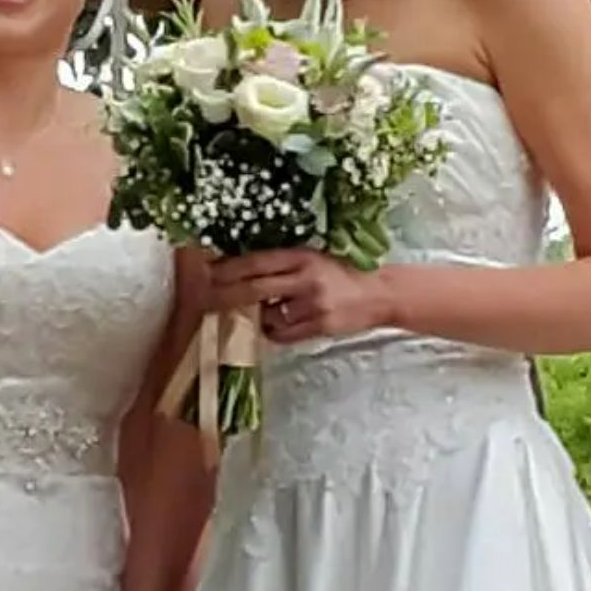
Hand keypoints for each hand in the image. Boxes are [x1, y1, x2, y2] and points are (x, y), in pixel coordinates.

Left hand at [207, 248, 390, 343]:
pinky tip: (279, 325)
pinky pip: (283, 334)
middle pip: (256, 288)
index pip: (257, 261)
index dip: (229, 267)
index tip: (208, 271)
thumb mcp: (314, 258)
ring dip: (259, 315)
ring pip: (268, 314)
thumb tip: (242, 270)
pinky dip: (274, 331)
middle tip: (209, 297)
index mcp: (302, 256)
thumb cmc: (342, 273)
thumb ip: (283, 264)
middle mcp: (306, 278)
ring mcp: (313, 304)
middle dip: (228, 293)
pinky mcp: (320, 326)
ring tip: (265, 311)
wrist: (382, 293)